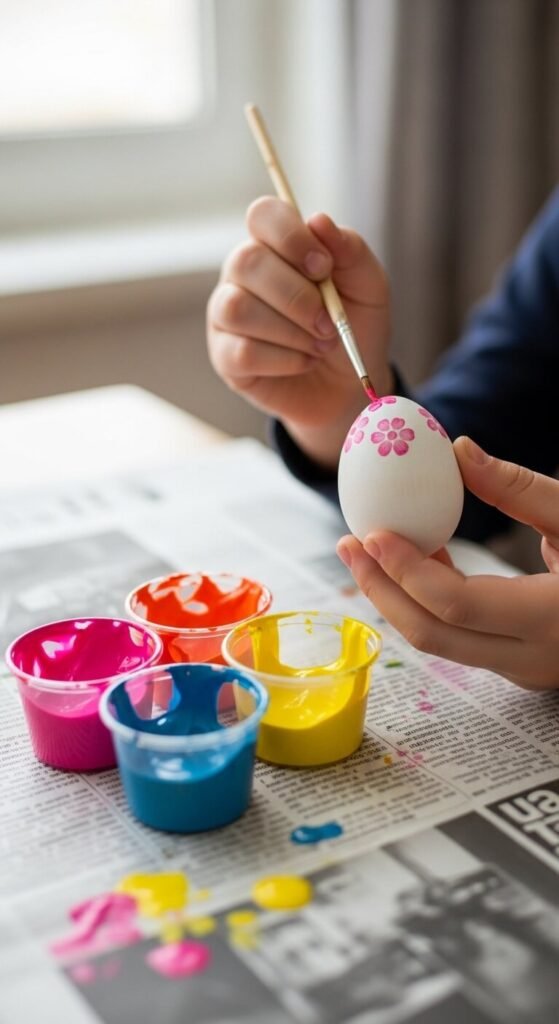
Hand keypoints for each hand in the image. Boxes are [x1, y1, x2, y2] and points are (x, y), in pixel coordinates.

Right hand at [207, 197, 391, 468]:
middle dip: (297, 296)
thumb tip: (319, 221)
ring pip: (238, 308)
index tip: (324, 267)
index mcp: (276, 246)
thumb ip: (350, 250)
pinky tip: (303, 362)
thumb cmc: (355, 328)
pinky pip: (243, 352)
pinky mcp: (225, 356)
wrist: (351, 385)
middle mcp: (243, 274)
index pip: (262, 215)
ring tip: (321, 345)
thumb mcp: (369, 286)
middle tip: (330, 322)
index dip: (291, 237)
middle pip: (247, 261)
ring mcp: (226, 315)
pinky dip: (284, 360)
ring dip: (291, 331)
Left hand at [337, 436, 558, 689]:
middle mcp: (533, 658)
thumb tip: (458, 450)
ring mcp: (525, 670)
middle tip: (348, 545)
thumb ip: (521, 489)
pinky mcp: (519, 665)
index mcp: (552, 619)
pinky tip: (418, 559)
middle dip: (381, 590)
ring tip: (369, 548)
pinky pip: (459, 639)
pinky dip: (429, 602)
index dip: (406, 570)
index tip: (370, 533)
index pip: (456, 606)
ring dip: (399, 597)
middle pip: (432, 636)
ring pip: (441, 644)